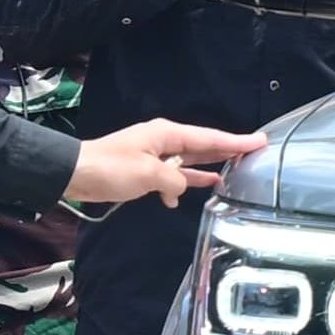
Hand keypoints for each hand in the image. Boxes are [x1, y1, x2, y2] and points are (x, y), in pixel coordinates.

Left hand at [66, 120, 258, 207]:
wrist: (74, 174)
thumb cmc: (111, 169)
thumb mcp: (148, 175)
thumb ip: (174, 181)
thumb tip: (181, 187)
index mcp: (167, 135)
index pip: (210, 138)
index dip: (236, 141)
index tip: (260, 140)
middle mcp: (164, 141)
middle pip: (202, 146)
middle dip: (227, 150)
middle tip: (255, 153)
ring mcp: (154, 155)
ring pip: (188, 161)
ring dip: (206, 168)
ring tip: (232, 175)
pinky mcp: (144, 170)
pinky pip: (171, 176)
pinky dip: (179, 185)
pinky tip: (181, 199)